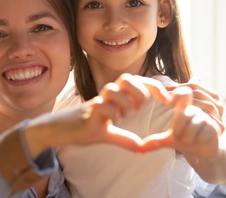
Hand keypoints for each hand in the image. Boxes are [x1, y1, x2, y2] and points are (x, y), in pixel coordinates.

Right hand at [25, 75, 170, 155]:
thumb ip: (123, 138)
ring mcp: (96, 102)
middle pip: (127, 78)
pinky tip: (113, 122)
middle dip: (140, 90)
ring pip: (114, 89)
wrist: (58, 131)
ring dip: (126, 102)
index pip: (136, 83)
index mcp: (113, 99)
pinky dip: (113, 113)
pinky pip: (103, 106)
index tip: (167, 98)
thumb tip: (141, 147)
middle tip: (141, 106)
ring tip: (125, 115)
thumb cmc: (81, 129)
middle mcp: (106, 97)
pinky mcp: (88, 112)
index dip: (153, 86)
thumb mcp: (106, 135)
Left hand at [136, 86, 222, 158]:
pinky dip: (197, 140)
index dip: (177, 92)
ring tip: (187, 142)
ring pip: (193, 124)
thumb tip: (139, 148)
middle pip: (184, 115)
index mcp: (185, 108)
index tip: (168, 101)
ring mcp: (206, 118)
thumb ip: (156, 141)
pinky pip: (202, 132)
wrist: (203, 151)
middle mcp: (196, 110)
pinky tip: (197, 142)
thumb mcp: (170, 141)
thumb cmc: (185, 140)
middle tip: (179, 138)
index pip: (183, 92)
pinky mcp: (215, 127)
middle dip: (179, 130)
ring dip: (188, 137)